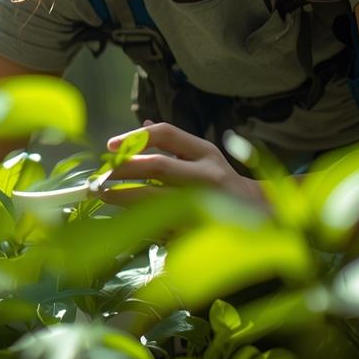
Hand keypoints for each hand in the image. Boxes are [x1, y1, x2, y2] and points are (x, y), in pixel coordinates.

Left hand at [97, 121, 267, 209]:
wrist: (259, 217)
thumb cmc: (220, 182)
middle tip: (99, 175)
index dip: (134, 138)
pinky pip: (162, 225)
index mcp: (206, 152)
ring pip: (155, 199)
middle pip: (157, 166)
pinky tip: (126, 219)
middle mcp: (207, 176)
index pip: (166, 134)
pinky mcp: (199, 231)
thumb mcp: (202, 157)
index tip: (110, 146)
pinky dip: (141, 222)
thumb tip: (139, 127)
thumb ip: (173, 144)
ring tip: (105, 195)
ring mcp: (205, 204)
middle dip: (123, 169)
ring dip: (124, 198)